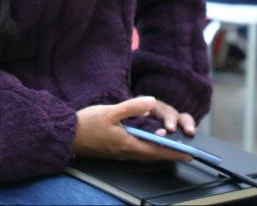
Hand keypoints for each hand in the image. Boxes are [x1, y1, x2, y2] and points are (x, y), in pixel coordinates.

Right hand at [73, 96, 196, 162]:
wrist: (68, 135)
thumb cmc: (87, 124)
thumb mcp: (110, 111)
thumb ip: (132, 107)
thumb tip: (151, 102)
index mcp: (128, 144)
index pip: (157, 150)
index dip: (174, 152)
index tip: (189, 153)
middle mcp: (126, 152)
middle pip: (153, 154)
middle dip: (169, 152)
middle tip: (184, 150)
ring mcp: (120, 153)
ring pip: (144, 153)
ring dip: (158, 150)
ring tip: (169, 143)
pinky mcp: (114, 150)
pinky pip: (136, 151)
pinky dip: (146, 147)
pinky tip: (146, 139)